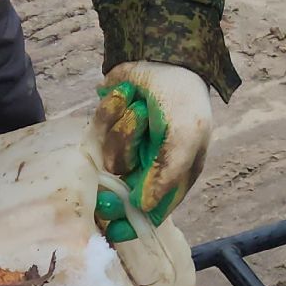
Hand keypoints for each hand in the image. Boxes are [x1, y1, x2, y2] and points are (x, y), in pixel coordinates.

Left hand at [89, 61, 212, 234]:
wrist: (167, 58)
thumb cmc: (184, 102)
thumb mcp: (185, 141)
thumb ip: (167, 176)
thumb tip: (145, 207)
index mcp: (169, 178)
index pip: (147, 212)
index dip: (129, 222)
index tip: (112, 228)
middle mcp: (144, 166)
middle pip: (120, 186)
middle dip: (124, 162)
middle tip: (116, 161)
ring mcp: (124, 145)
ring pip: (110, 153)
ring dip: (126, 127)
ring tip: (141, 108)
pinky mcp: (107, 124)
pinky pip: (99, 125)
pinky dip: (114, 108)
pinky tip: (128, 95)